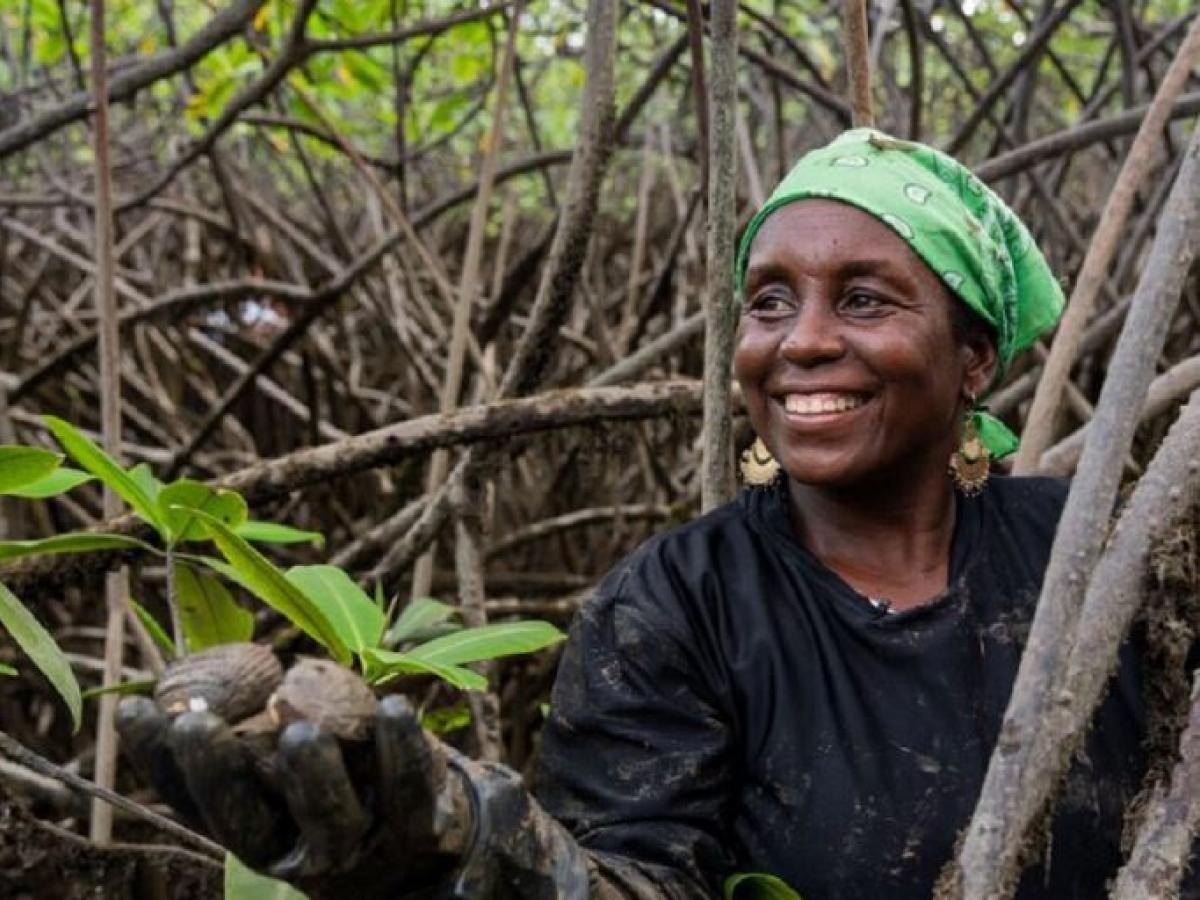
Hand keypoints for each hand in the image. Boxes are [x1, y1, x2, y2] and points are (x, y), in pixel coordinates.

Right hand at [117, 646, 473, 899]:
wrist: (427, 845)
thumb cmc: (338, 786)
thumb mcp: (286, 771)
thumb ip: (251, 733)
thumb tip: (192, 670)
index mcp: (254, 829)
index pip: (194, 802)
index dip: (158, 761)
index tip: (134, 708)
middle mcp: (295, 849)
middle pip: (248, 823)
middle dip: (219, 774)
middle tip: (196, 724)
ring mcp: (358, 847)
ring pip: (330, 819)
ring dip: (313, 775)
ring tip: (299, 730)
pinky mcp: (420, 831)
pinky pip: (411, 794)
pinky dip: (403, 751)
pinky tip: (394, 708)